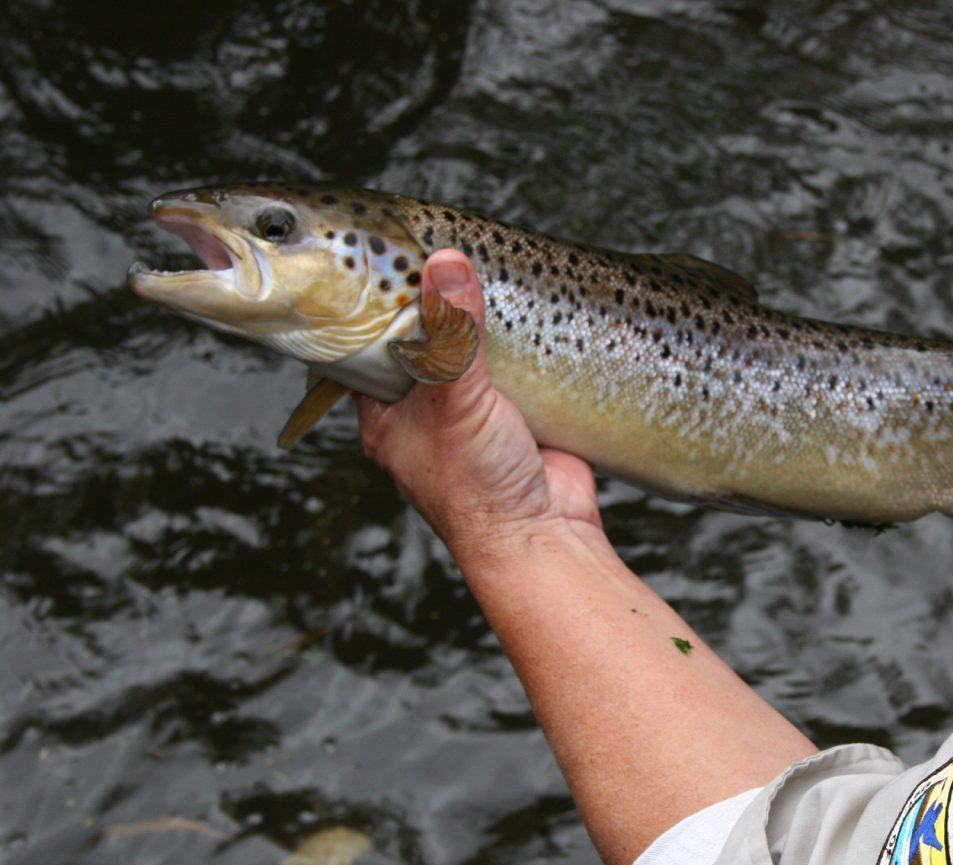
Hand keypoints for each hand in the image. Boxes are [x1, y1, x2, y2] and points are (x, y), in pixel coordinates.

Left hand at [354, 250, 605, 555]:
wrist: (545, 538)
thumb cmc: (478, 489)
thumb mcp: (453, 399)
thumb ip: (452, 332)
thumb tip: (446, 264)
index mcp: (386, 414)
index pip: (367, 344)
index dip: (375, 302)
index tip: (388, 255)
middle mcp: (425, 411)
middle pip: (424, 339)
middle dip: (437, 303)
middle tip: (444, 252)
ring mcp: (473, 412)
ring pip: (471, 351)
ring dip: (483, 320)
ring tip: (487, 271)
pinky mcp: (520, 412)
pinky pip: (516, 365)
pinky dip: (523, 341)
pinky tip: (529, 310)